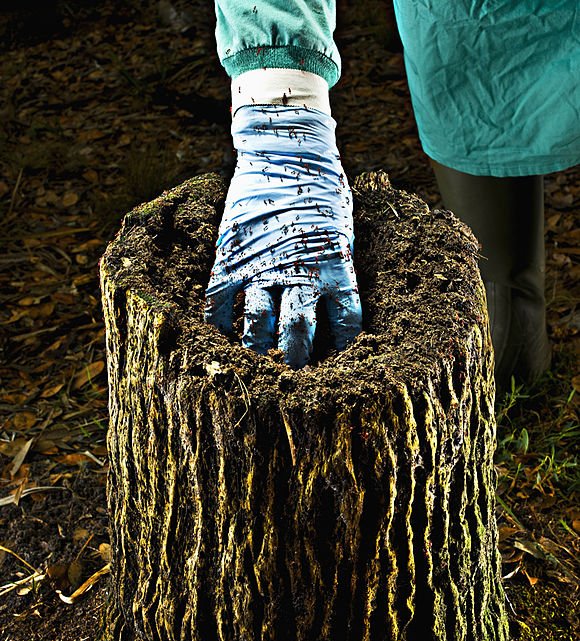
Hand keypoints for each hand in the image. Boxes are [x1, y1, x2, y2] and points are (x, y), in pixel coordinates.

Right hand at [204, 104, 361, 367]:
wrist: (284, 148)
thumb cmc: (321, 188)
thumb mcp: (341, 230)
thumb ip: (337, 268)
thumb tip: (333, 306)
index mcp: (336, 266)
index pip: (346, 322)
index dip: (342, 346)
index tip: (338, 360)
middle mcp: (299, 271)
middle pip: (297, 333)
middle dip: (295, 359)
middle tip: (292, 373)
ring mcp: (261, 265)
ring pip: (258, 324)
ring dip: (258, 347)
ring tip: (258, 360)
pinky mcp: (231, 256)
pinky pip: (219, 301)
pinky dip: (219, 324)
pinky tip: (222, 337)